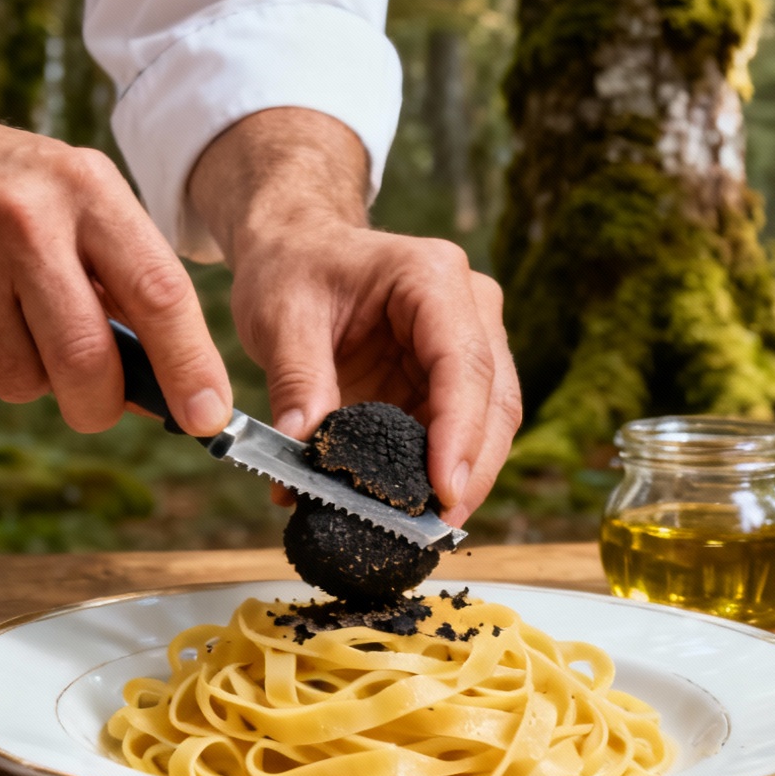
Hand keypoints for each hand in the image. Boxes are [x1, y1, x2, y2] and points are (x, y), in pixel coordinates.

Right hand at [0, 0, 231, 436]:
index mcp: (83, 189)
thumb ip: (123, 275)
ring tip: (5, 317)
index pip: (158, 292)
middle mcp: (23, 223)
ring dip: (25, 376)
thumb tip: (170, 381)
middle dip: (97, 403)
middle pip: (85, 359)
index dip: (190, 365)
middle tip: (94, 402)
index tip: (208, 417)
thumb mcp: (73, 193)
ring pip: (21, 381)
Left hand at [231, 224, 519, 524]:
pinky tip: (410, 508)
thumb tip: (301, 456)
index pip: (463, 362)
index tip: (442, 488)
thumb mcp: (280, 316)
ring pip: (489, 424)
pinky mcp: (450, 378)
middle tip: (433, 527)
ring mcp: (468, 342)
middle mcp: (468, 307)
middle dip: (470, 469)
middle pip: (494, 400)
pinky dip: (437, 472)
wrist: (297, 247)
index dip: (459, 431)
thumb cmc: (293, 266)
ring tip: (420, 528)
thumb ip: (296, 382)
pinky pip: (459, 432)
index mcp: (432, 276)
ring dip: (461, 478)